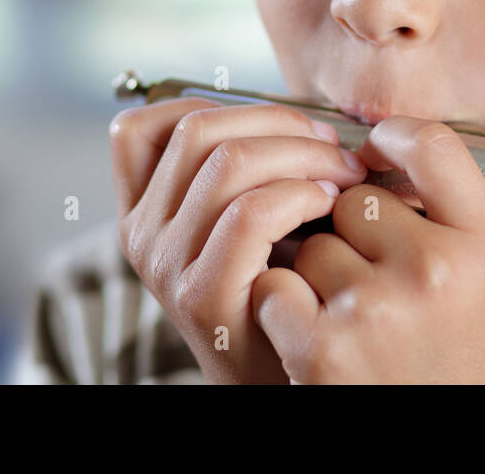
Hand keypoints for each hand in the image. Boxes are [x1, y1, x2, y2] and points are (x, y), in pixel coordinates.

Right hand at [110, 98, 367, 383]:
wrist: (282, 378)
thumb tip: (306, 117)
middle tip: (333, 147)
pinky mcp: (202, 296)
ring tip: (342, 175)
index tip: (276, 125)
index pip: (145, 126)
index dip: (213, 107)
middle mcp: (142, 235)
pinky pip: (251, 214)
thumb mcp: (247, 224)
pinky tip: (329, 205)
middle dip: (279, 123)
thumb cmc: (283, 290)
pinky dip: (300, 194)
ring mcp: (166, 267)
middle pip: (198, 130)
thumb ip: (251, 171)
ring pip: (228, 163)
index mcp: (144, 210)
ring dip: (302, 155)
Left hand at [250, 117, 484, 383]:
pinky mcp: (322, 347)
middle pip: (357, 201)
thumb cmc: (477, 384)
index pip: (434, 146)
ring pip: (314, 245)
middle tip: (374, 277)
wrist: (446, 463)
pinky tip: (313, 333)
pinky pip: (278, 286)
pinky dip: (284, 307)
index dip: (395, 138)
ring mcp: (375, 307)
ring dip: (320, 275)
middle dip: (355, 234)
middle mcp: (435, 269)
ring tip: (354, 317)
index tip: (379, 147)